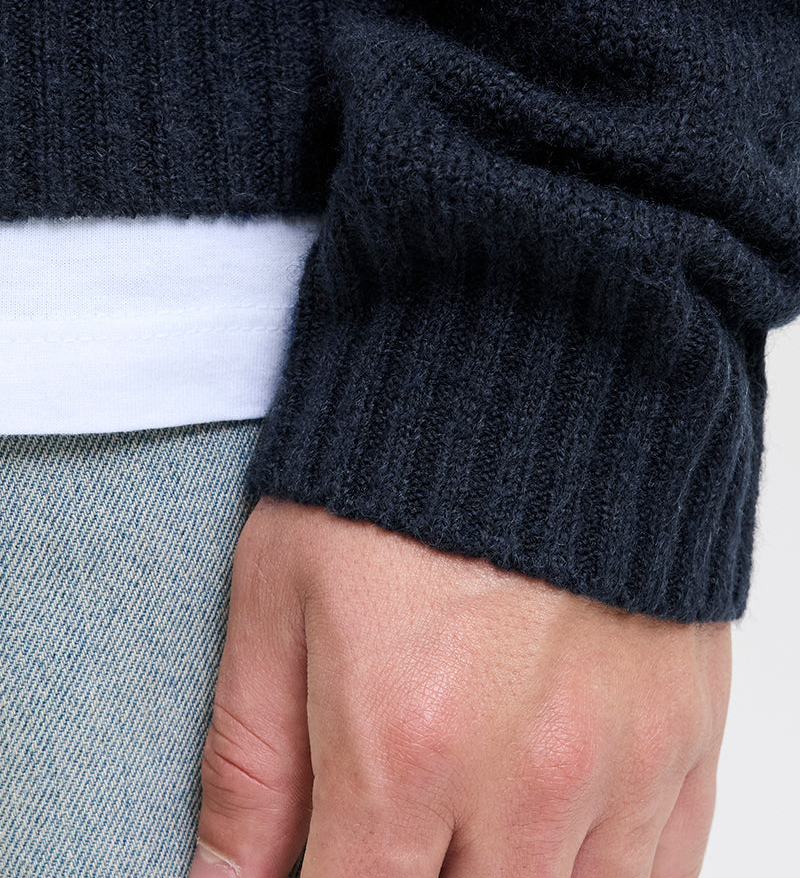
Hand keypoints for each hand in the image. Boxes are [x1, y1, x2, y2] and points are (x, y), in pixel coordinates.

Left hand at [188, 497, 730, 876]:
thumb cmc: (401, 470)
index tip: (327, 855)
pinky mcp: (686, 733)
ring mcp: (622, 765)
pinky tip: (550, 823)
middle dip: (417, 877)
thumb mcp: (281, 595)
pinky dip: (596, 871)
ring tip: (467, 811)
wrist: (541, 369)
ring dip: (503, 876)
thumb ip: (250, 766)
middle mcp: (525, 781)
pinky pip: (659, 873)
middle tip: (398, 821)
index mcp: (404, 748)